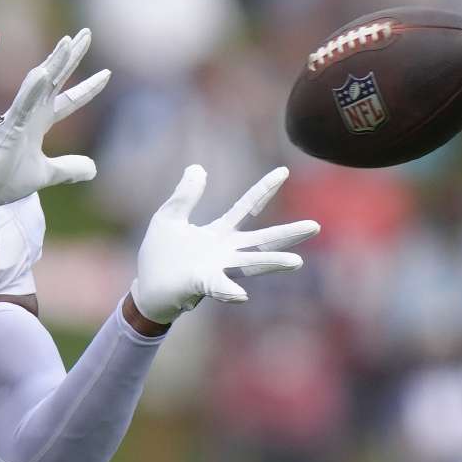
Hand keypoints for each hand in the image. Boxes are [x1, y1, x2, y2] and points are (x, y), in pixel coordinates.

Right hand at [0, 29, 109, 210]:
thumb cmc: (4, 179)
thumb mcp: (46, 173)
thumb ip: (69, 168)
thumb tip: (93, 168)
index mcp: (40, 122)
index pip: (70, 101)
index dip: (89, 88)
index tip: (107, 74)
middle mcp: (31, 113)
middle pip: (56, 79)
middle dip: (71, 56)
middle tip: (87, 33)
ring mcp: (19, 116)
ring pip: (39, 83)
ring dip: (54, 62)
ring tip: (68, 42)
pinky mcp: (9, 125)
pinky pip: (23, 103)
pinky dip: (33, 88)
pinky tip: (44, 72)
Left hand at [130, 165, 320, 323]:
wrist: (146, 286)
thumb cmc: (160, 254)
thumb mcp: (169, 216)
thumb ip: (185, 195)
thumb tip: (198, 168)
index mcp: (219, 232)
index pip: (247, 207)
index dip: (264, 189)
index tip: (283, 170)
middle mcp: (225, 251)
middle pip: (262, 240)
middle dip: (287, 234)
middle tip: (315, 226)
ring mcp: (217, 268)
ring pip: (250, 264)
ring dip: (271, 263)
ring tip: (296, 262)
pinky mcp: (201, 284)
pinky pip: (218, 287)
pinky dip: (229, 290)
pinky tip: (242, 294)